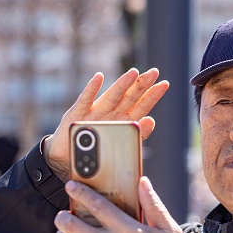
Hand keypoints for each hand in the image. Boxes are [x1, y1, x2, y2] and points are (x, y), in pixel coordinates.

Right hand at [43, 69, 168, 181]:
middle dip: (141, 85)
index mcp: (123, 120)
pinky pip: (86, 100)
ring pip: (111, 96)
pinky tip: (99, 78)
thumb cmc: (96, 150)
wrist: (68, 160)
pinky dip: (92, 89)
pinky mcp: (77, 114)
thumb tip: (152, 120)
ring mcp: (94, 112)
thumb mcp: (119, 143)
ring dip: (122, 85)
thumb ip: (137, 134)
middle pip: (129, 97)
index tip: (164, 84)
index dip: (152, 95)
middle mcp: (111, 112)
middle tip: (154, 73)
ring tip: (134, 73)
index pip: (141, 105)